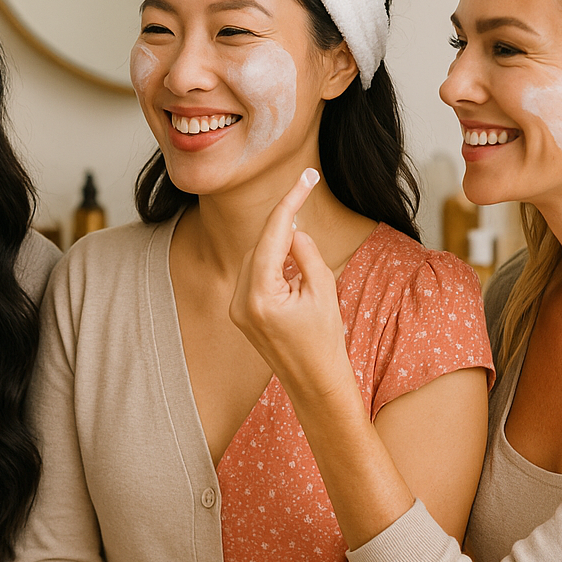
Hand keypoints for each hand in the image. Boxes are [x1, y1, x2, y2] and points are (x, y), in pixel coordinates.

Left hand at [229, 168, 354, 400]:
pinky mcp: (240, 313)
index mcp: (260, 295)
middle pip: (260, 244)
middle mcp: (240, 301)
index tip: (307, 177)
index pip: (274, 234)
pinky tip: (292, 271)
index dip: (291, 201)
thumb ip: (305, 253)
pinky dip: (272, 264)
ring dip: (278, 246)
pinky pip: (254, 275)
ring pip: (255, 258)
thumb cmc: (325, 341)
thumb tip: (292, 230)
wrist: (315, 384)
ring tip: (307, 264)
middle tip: (307, 197)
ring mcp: (237, 308)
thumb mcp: (323, 291)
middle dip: (284, 225)